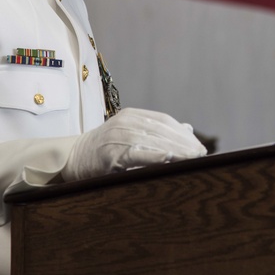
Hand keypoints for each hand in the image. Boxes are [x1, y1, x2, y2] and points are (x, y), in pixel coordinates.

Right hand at [63, 108, 206, 181]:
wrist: (73, 158)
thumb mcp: (130, 134)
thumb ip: (157, 131)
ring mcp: (117, 136)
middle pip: (161, 130)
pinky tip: (167, 159)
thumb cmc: (105, 149)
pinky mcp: (110, 153)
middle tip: (201, 155)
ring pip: (152, 141)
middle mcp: (126, 122)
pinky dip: (152, 155)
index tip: (200, 147)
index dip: (183, 134)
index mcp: (132, 115)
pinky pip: (135, 153)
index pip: (164, 121)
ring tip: (192, 158)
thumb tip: (187, 128)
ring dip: (175, 150)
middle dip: (184, 143)